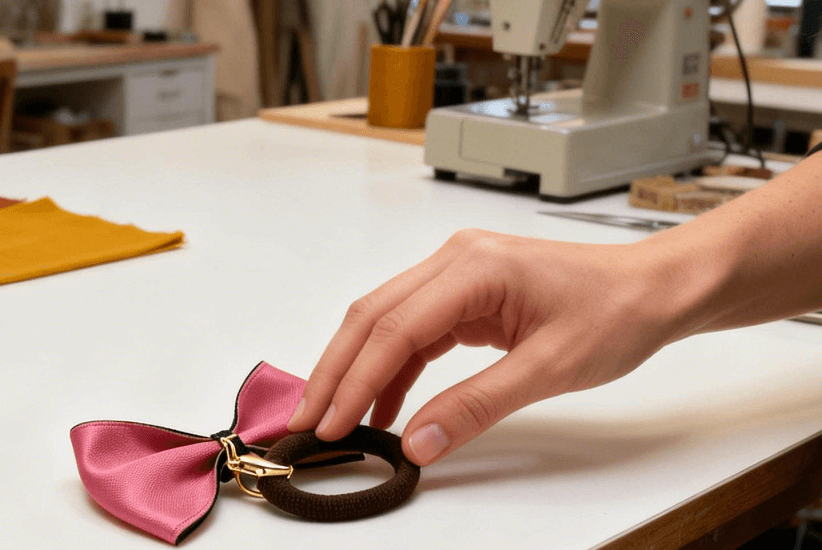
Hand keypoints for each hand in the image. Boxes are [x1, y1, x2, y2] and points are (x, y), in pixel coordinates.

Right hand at [287, 229, 689, 464]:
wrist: (652, 290)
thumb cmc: (615, 313)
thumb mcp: (548, 368)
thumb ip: (476, 405)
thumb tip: (417, 442)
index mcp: (474, 268)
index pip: (395, 328)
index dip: (357, 379)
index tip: (330, 423)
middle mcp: (457, 260)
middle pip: (374, 316)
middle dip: (339, 370)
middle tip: (310, 419)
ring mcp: (460, 274)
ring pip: (388, 320)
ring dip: (360, 368)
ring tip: (339, 416)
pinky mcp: (468, 292)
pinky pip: (417, 328)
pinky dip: (395, 366)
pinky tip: (387, 402)